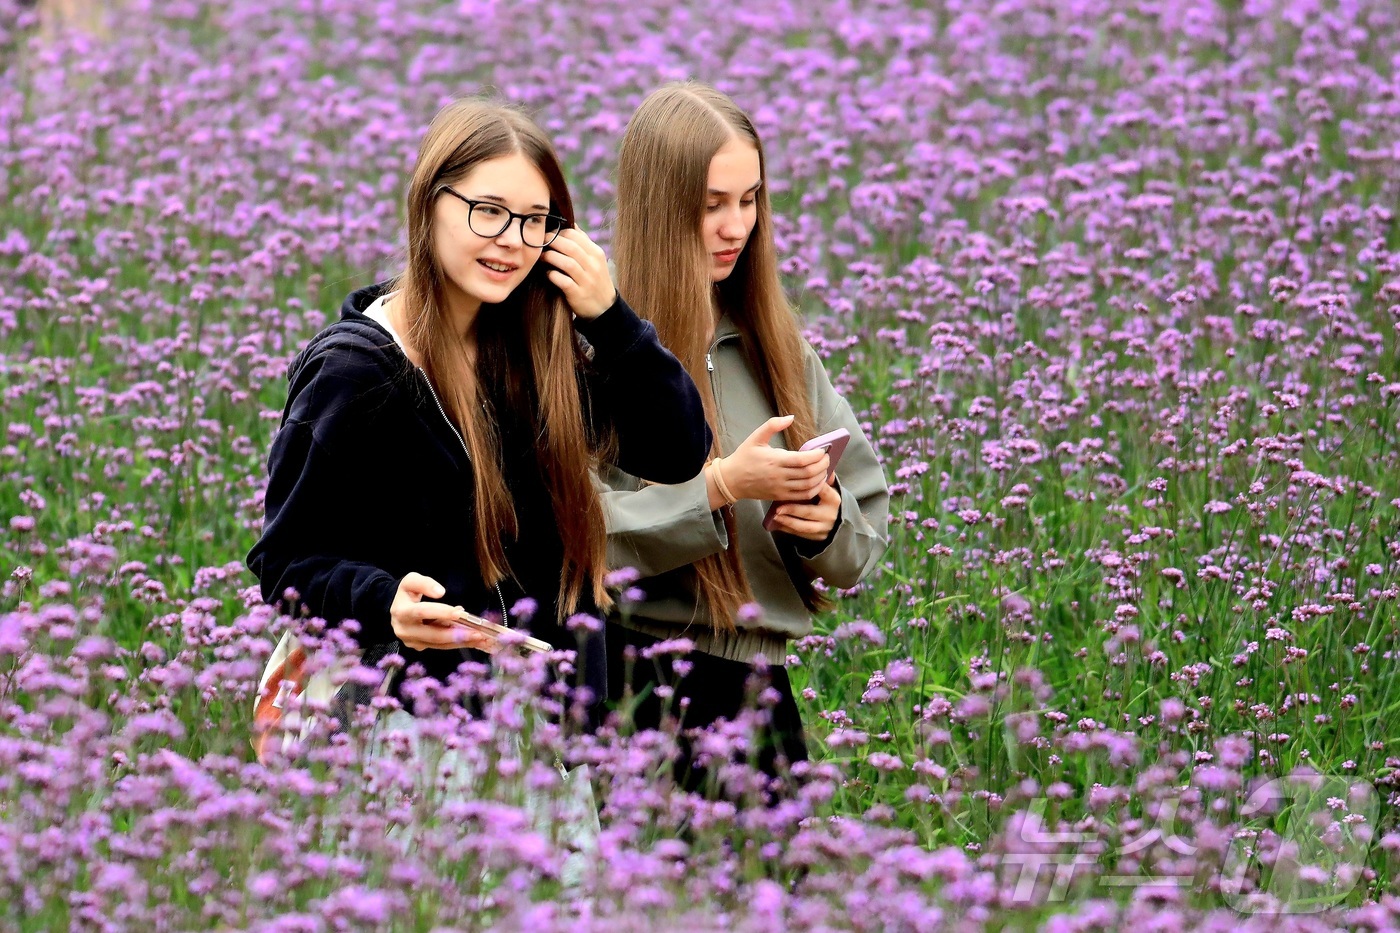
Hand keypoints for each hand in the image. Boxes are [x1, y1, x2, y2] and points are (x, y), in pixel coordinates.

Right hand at [389, 572, 497, 652]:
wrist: (396, 608)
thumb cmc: (407, 594)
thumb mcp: (411, 581)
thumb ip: (425, 583)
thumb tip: (440, 592)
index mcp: (401, 612)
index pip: (422, 612)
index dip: (441, 612)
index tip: (459, 613)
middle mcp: (405, 630)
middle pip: (433, 634)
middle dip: (456, 634)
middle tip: (477, 633)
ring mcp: (411, 642)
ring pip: (439, 644)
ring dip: (461, 642)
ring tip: (480, 638)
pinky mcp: (419, 647)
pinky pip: (440, 646)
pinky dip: (456, 643)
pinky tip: (472, 640)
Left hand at [540, 227, 615, 319]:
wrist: (604, 308)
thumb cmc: (595, 279)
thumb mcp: (595, 260)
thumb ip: (583, 243)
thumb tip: (571, 223)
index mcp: (596, 253)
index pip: (575, 235)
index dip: (558, 232)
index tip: (548, 234)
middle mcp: (593, 266)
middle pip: (570, 247)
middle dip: (552, 242)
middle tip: (541, 242)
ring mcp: (587, 281)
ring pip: (567, 263)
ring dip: (551, 257)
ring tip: (542, 257)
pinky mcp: (579, 294)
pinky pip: (564, 281)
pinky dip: (553, 275)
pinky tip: (548, 273)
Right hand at [714, 415, 828, 502]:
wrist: (731, 480)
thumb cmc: (744, 457)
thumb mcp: (755, 437)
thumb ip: (773, 425)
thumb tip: (791, 417)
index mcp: (774, 460)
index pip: (802, 460)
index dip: (817, 455)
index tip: (822, 450)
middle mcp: (779, 476)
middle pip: (809, 473)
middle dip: (823, 465)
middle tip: (827, 458)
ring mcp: (780, 488)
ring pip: (808, 486)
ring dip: (821, 477)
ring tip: (825, 468)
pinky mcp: (780, 496)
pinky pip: (802, 496)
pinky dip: (814, 489)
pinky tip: (818, 482)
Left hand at [766, 481, 840, 540]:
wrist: (837, 522)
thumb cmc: (827, 501)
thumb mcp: (830, 489)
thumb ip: (825, 479)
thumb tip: (823, 464)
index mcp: (833, 500)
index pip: (823, 491)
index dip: (811, 486)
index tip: (797, 481)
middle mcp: (829, 515)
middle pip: (809, 512)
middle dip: (793, 509)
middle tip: (778, 507)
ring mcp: (823, 527)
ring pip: (804, 526)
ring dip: (788, 521)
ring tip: (776, 515)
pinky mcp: (817, 537)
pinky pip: (800, 534)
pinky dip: (788, 529)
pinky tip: (777, 523)